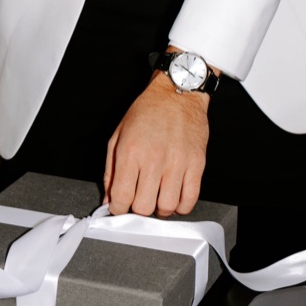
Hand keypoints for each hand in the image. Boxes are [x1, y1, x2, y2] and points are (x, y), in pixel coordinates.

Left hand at [102, 73, 209, 216]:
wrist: (177, 95)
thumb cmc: (147, 112)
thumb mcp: (117, 136)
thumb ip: (110, 170)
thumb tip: (109, 198)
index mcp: (130, 153)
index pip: (121, 196)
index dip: (117, 209)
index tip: (119, 207)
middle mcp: (153, 160)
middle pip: (143, 207)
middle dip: (137, 210)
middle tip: (138, 199)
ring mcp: (177, 163)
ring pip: (166, 207)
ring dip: (159, 209)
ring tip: (156, 199)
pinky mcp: (196, 165)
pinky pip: (190, 199)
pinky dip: (180, 206)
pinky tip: (174, 198)